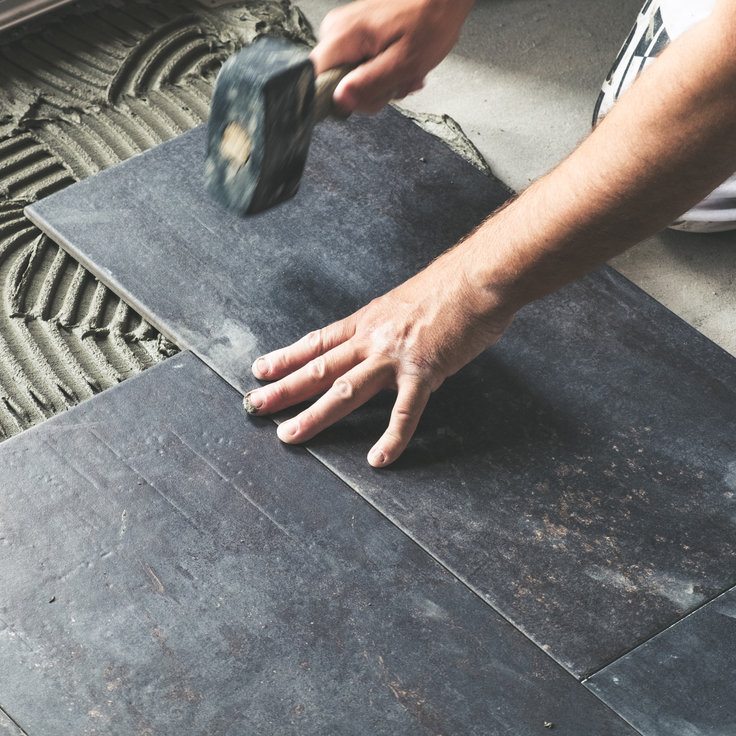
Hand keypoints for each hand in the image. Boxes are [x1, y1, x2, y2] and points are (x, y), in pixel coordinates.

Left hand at [243, 251, 513, 466]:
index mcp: (368, 321)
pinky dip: (391, 438)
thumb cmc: (451, 286)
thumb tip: (381, 342)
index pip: (317, 342)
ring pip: (344, 390)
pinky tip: (378, 459)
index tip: (260, 370)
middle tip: (254, 405)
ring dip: (313, 415)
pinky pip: (404, 412)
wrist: (481, 276)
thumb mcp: (405, 303)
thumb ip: (388, 327)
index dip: (286, 357)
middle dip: (283, 388)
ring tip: (289, 434)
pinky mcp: (425, 371)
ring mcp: (395, 356)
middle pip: (318, 367)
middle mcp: (373, 338)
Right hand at [312, 0, 487, 113]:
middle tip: (394, 84)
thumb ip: (369, 84)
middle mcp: (336, 31)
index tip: (365, 96)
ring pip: (347, 78)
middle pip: (333, 84)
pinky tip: (396, 65)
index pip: (315, 82)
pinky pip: (356, 65)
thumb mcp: (404, 61)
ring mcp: (342, 32)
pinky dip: (378, 71)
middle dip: (367, 92)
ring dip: (377, 83)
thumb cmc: (430, 18)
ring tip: (400, 72)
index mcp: (343, 36)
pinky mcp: (352, 34)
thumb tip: (341, 101)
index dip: (339, 99)